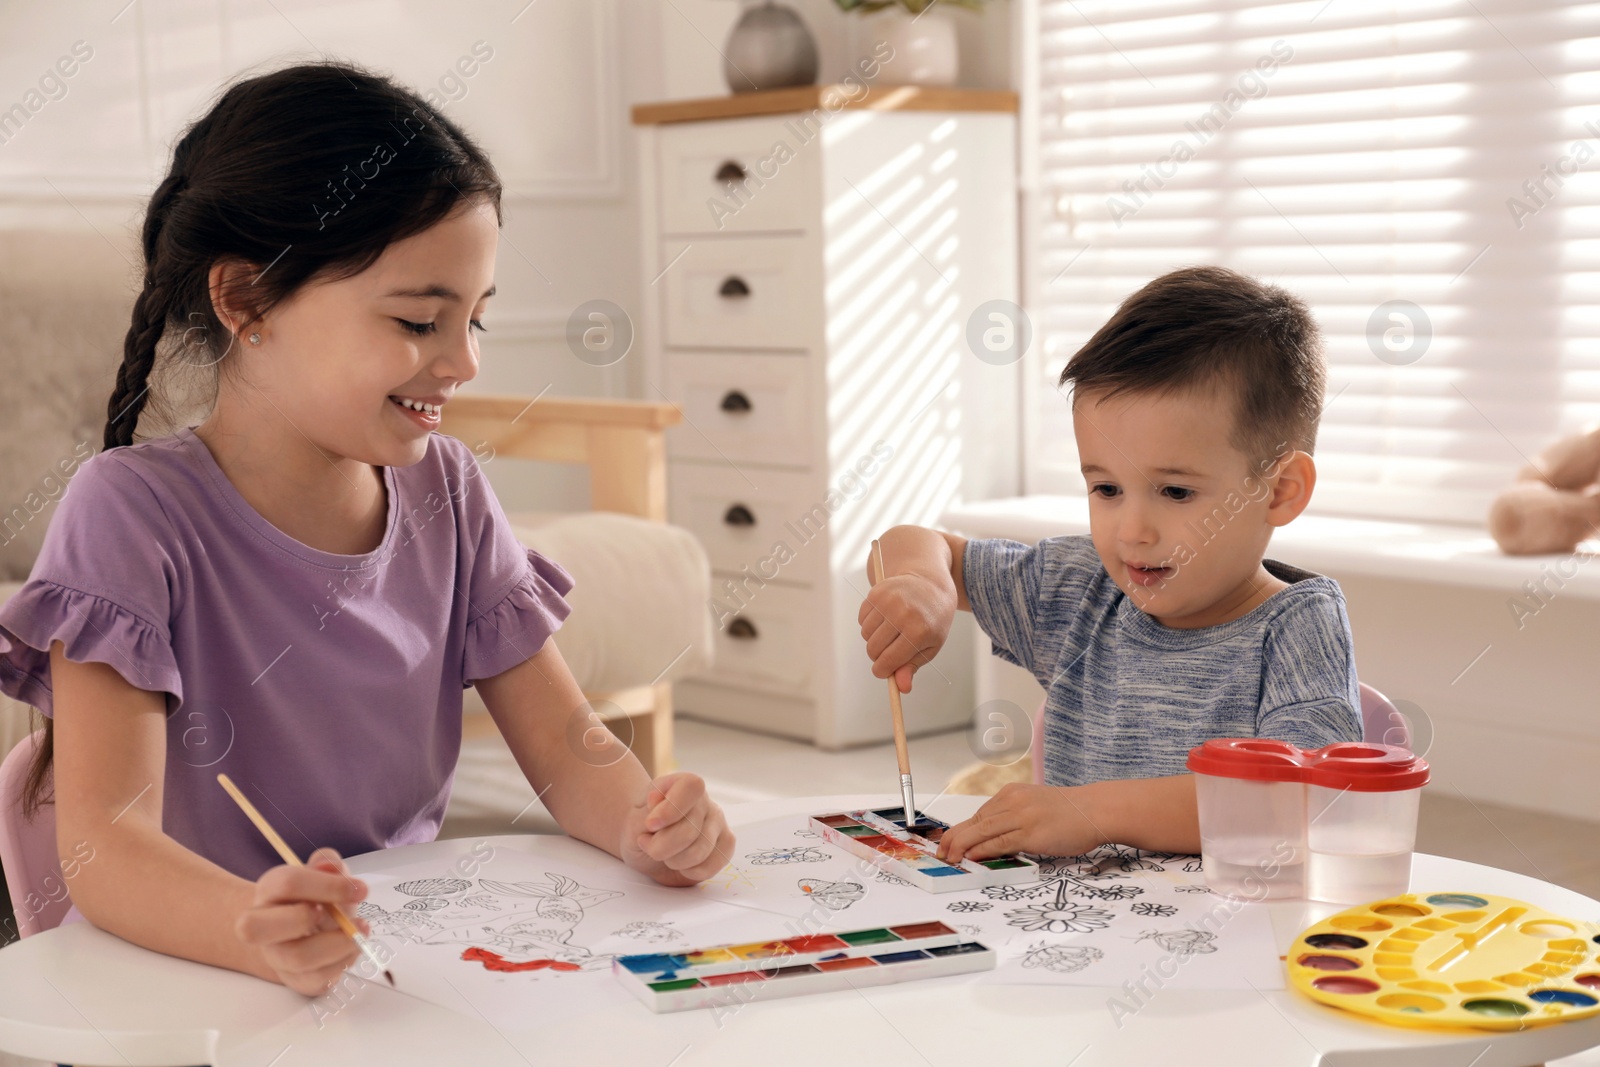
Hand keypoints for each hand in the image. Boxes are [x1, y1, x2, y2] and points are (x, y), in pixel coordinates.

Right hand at [236, 847, 371, 995]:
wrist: (305, 931)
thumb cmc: (317, 897)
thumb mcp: (324, 873)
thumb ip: (328, 863)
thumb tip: (330, 866)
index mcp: (269, 890)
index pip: (286, 884)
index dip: (327, 886)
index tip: (360, 890)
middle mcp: (262, 925)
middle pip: (255, 928)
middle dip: (302, 919)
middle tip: (340, 916)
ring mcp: (275, 956)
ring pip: (295, 958)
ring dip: (337, 945)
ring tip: (359, 933)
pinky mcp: (295, 980)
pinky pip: (315, 979)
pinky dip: (342, 963)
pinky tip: (352, 948)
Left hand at [620, 772, 735, 886]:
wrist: (646, 841)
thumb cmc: (640, 827)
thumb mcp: (633, 818)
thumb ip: (644, 812)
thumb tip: (655, 800)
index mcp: (682, 784)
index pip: (691, 787)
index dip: (671, 809)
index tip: (651, 825)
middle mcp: (704, 801)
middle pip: (690, 831)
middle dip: (662, 847)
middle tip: (648, 844)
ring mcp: (718, 822)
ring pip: (699, 852)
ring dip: (674, 861)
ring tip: (665, 854)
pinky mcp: (725, 844)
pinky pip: (711, 866)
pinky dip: (689, 872)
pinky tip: (680, 864)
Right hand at [858, 570, 955, 693]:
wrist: (930, 584)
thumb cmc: (932, 620)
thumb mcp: (930, 646)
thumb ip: (912, 666)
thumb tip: (902, 688)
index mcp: (919, 632)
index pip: (888, 661)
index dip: (882, 671)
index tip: (883, 671)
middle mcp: (902, 615)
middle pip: (873, 650)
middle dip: (878, 656)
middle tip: (889, 650)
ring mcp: (888, 602)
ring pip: (865, 635)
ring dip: (873, 639)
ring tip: (890, 631)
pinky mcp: (877, 593)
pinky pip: (862, 620)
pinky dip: (869, 624)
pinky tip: (884, 618)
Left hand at [935, 784, 1110, 864]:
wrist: (1095, 809)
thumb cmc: (1070, 813)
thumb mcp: (1035, 806)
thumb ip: (1014, 818)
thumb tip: (992, 838)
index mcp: (1012, 793)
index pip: (979, 814)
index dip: (961, 831)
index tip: (949, 842)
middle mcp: (1012, 801)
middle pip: (975, 822)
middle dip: (954, 839)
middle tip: (941, 853)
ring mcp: (1021, 815)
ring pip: (982, 831)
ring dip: (962, 846)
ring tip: (949, 858)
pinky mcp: (1030, 832)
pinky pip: (999, 842)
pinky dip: (982, 850)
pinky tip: (972, 857)